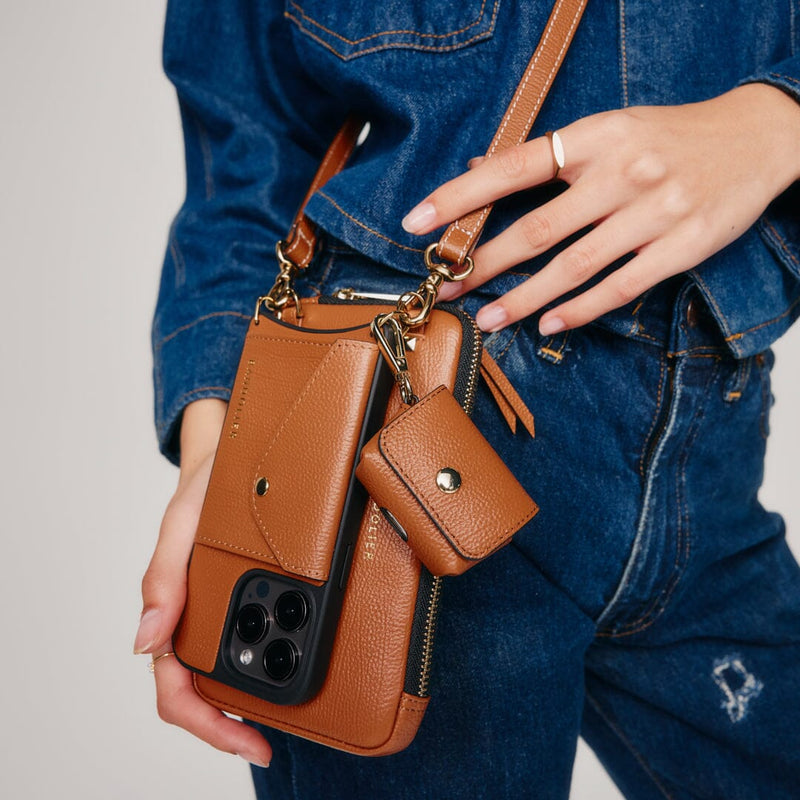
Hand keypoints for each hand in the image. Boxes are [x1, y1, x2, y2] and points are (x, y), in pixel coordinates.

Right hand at [134, 399, 271, 768]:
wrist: (229, 459)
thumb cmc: (198, 493)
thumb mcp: (181, 528)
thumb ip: (163, 581)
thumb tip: (145, 643)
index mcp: (173, 611)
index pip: (177, 690)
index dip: (210, 728)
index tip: (252, 745)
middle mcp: (196, 618)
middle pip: (204, 692)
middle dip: (233, 723)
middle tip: (273, 736)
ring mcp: (220, 611)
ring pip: (228, 672)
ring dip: (249, 698)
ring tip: (289, 710)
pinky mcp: (244, 596)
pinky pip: (251, 639)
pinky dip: (268, 660)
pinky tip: (294, 661)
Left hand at [402, 83, 799, 333]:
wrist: (758, 136)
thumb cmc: (669, 135)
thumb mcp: (609, 128)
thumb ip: (547, 155)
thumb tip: (477, 168)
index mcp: (596, 137)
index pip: (513, 167)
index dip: (461, 196)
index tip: (418, 221)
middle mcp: (622, 173)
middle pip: (537, 228)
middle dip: (484, 263)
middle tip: (448, 287)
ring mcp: (655, 212)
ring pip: (574, 266)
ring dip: (525, 299)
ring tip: (489, 319)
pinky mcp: (683, 246)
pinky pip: (621, 287)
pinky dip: (581, 310)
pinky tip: (551, 325)